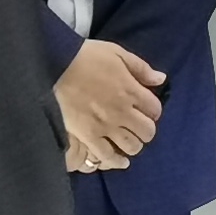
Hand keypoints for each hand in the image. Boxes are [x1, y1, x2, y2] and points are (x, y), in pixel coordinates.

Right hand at [57, 39, 165, 171]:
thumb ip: (141, 68)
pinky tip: (121, 161)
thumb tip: (161, 79)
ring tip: (127, 139)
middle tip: (137, 125)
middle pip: (147, 131)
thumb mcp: (117, 53)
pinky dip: (117, 161)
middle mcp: (122, 111)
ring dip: (133, 143)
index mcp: (131, 90)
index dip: (152, 110)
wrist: (54, 66)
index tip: (144, 108)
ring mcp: (106, 126)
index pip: (155, 110)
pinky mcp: (88, 136)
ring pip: (132, 146)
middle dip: (145, 129)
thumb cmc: (85, 56)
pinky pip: (108, 156)